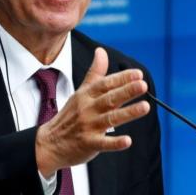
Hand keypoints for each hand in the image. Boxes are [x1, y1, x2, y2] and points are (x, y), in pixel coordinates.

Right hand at [35, 47, 149, 176]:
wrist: (50, 143)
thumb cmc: (69, 116)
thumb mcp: (80, 92)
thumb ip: (94, 73)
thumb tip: (101, 51)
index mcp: (86, 95)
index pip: (105, 83)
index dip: (122, 78)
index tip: (138, 74)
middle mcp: (88, 109)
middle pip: (109, 98)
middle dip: (127, 91)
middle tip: (143, 85)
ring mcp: (88, 127)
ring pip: (110, 118)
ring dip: (128, 112)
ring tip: (145, 107)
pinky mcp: (89, 144)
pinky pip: (104, 143)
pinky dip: (115, 142)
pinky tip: (128, 141)